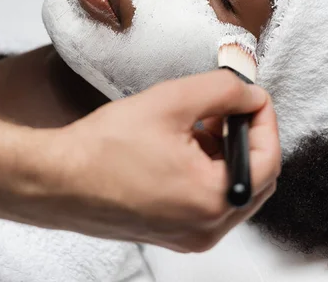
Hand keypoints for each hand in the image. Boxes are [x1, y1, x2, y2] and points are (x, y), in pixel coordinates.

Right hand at [32, 70, 280, 251]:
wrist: (59, 179)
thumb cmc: (106, 147)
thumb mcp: (172, 101)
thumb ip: (223, 91)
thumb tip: (252, 95)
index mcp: (213, 199)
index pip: (268, 158)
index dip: (265, 119)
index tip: (251, 96)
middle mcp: (207, 228)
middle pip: (256, 177)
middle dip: (246, 135)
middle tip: (225, 108)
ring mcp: (189, 236)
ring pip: (233, 189)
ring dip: (227, 152)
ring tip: (200, 123)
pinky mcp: (172, 233)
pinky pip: (209, 201)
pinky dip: (208, 171)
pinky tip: (184, 146)